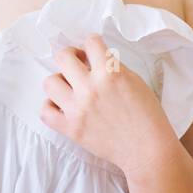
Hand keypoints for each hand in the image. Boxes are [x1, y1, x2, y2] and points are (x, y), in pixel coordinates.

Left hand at [39, 32, 172, 173]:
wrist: (147, 150)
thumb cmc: (146, 115)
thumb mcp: (135, 81)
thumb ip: (112, 67)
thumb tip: (92, 59)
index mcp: (110, 73)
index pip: (91, 42)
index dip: (92, 44)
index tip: (93, 51)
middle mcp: (90, 88)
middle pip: (63, 57)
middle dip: (71, 56)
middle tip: (78, 64)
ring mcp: (77, 109)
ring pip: (49, 82)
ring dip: (59, 81)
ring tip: (70, 87)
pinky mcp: (70, 129)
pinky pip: (45, 111)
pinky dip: (52, 107)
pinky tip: (63, 106)